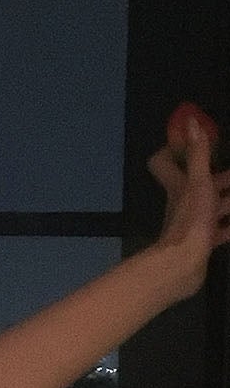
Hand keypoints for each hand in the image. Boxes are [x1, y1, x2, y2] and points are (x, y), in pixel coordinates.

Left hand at [147, 114, 229, 299]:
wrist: (184, 266)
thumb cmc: (191, 220)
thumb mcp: (198, 182)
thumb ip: (197, 154)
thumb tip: (191, 121)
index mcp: (179, 186)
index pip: (164, 162)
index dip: (173, 150)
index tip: (193, 142)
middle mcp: (183, 202)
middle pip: (199, 184)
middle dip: (221, 177)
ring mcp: (193, 223)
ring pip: (213, 206)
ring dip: (229, 200)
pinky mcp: (203, 243)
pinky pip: (220, 230)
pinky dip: (229, 225)